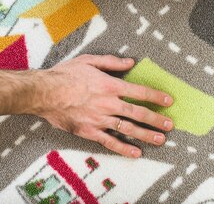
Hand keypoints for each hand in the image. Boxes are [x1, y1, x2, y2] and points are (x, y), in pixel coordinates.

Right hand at [32, 54, 173, 157]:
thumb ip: (112, 62)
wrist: (43, 92)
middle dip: (157, 119)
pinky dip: (124, 148)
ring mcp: (100, 120)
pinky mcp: (90, 131)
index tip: (168, 101)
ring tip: (160, 139)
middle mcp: (109, 104)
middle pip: (139, 113)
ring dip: (146, 135)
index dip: (156, 96)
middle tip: (170, 124)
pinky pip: (110, 142)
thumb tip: (130, 62)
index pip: (140, 92)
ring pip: (128, 129)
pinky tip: (136, 152)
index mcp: (110, 85)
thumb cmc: (65, 74)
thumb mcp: (89, 60)